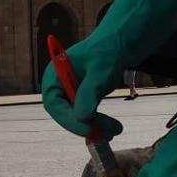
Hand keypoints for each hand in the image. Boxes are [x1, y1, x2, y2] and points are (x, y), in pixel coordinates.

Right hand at [41, 0, 176, 137]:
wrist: (121, 43)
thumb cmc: (109, 50)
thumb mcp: (100, 70)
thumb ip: (89, 91)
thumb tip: (82, 117)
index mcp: (55, 74)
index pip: (54, 104)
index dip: (69, 120)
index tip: (88, 129)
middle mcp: (59, 85)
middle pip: (65, 114)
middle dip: (86, 125)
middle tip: (107, 133)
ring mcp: (71, 93)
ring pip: (78, 118)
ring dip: (95, 126)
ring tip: (116, 129)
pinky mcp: (83, 99)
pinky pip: (87, 116)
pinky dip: (99, 123)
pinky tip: (113, 127)